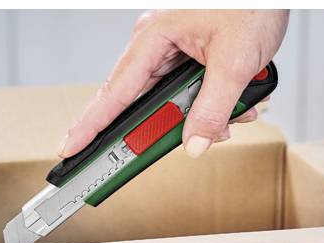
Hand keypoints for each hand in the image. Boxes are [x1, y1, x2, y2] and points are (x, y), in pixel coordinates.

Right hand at [58, 9, 289, 158]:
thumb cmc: (252, 2)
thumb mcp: (235, 61)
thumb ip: (213, 108)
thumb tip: (193, 144)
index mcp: (154, 36)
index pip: (115, 91)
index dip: (91, 124)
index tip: (70, 147)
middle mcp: (157, 43)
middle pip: (146, 102)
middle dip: (174, 126)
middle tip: (184, 144)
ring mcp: (175, 49)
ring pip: (176, 100)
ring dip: (206, 114)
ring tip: (237, 111)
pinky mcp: (193, 54)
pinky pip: (195, 90)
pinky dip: (217, 103)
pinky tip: (242, 101)